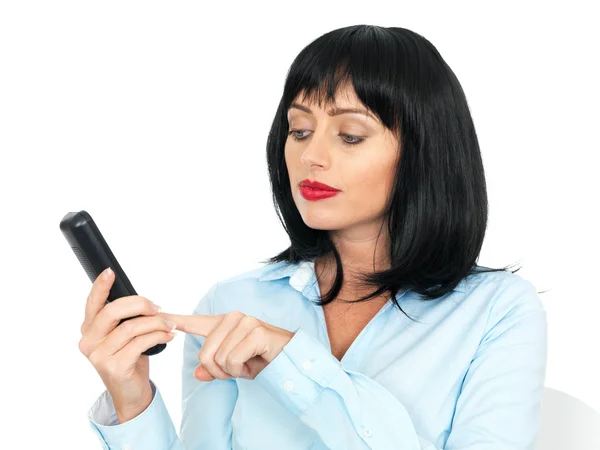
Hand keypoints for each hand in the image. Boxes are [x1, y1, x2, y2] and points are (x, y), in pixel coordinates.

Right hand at [78, 267, 177, 421]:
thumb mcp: (124, 335)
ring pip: (132, 327)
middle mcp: (89, 342)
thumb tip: (142, 300)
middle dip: (140, 304)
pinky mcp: (115, 367)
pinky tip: (168, 336)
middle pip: (113, 312)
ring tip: (169, 325)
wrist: (131, 393)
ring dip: (156, 323)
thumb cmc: (129, 358)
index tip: (110, 272)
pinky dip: (159, 336)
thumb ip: (124, 318)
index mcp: (89, 330)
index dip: (100, 287)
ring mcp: (99, 356)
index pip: (93, 304)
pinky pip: (141, 343)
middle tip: (158, 308)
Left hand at [158, 310, 294, 380]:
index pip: (195, 322)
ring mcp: (244, 322)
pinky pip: (233, 360)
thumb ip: (214, 368)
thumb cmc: (261, 359)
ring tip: (247, 364)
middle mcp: (232, 318)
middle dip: (218, 371)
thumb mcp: (233, 367)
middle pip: (204, 353)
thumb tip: (197, 374)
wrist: (290, 359)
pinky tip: (254, 362)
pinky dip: (241, 369)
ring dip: (231, 371)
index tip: (158, 316)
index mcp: (224, 324)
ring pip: (218, 358)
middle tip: (236, 369)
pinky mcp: (255, 332)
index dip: (175, 320)